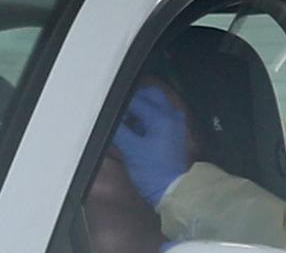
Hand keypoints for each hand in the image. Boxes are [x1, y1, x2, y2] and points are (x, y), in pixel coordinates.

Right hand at [113, 86, 187, 206]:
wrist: (172, 190)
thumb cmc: (153, 172)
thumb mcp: (131, 150)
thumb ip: (119, 130)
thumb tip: (110, 120)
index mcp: (162, 117)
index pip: (137, 100)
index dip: (120, 106)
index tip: (110, 113)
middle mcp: (172, 116)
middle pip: (151, 95)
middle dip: (134, 100)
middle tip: (120, 113)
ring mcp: (176, 123)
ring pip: (157, 104)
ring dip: (141, 109)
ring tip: (126, 123)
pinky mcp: (175, 132)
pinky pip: (161, 116)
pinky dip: (148, 118)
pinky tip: (137, 130)